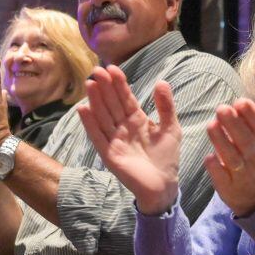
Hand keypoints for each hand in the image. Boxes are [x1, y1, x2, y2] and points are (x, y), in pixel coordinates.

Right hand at [77, 65, 181, 214]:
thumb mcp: (171, 127)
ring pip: (103, 117)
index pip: (125, 98)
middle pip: (112, 104)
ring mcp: (115, 140)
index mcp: (137, 120)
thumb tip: (161, 81)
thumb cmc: (167, 157)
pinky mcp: (109, 154)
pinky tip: (83, 109)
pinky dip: (90, 124)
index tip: (112, 67)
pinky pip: (98, 137)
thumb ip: (166, 106)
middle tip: (97, 70)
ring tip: (90, 84)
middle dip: (105, 87)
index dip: (119, 83)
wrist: (164, 186)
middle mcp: (123, 127)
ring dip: (95, 101)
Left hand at [203, 76, 254, 216]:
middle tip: (221, 108)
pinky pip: (222, 177)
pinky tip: (209, 158)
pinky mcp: (229, 186)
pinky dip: (216, 168)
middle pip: (246, 140)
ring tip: (211, 126)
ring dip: (222, 142)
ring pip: (233, 157)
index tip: (240, 101)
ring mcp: (242, 172)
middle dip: (234, 124)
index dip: (251, 114)